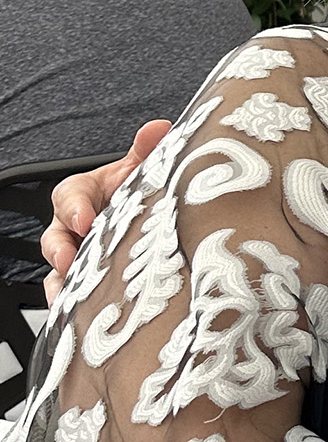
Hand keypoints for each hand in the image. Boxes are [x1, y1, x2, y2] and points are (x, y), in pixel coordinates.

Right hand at [42, 119, 169, 304]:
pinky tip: (76, 312)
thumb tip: (158, 128)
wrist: (146, 214)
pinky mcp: (82, 277)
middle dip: (61, 249)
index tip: (85, 218)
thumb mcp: (140, 169)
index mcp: (83, 193)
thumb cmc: (135, 190)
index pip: (68, 196)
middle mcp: (73, 225)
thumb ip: (146, 150)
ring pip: (57, 267)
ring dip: (62, 279)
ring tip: (71, 293)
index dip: (74, 207)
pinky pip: (66, 291)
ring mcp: (76, 252)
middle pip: (55, 236)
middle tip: (71, 259)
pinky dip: (67, 301)